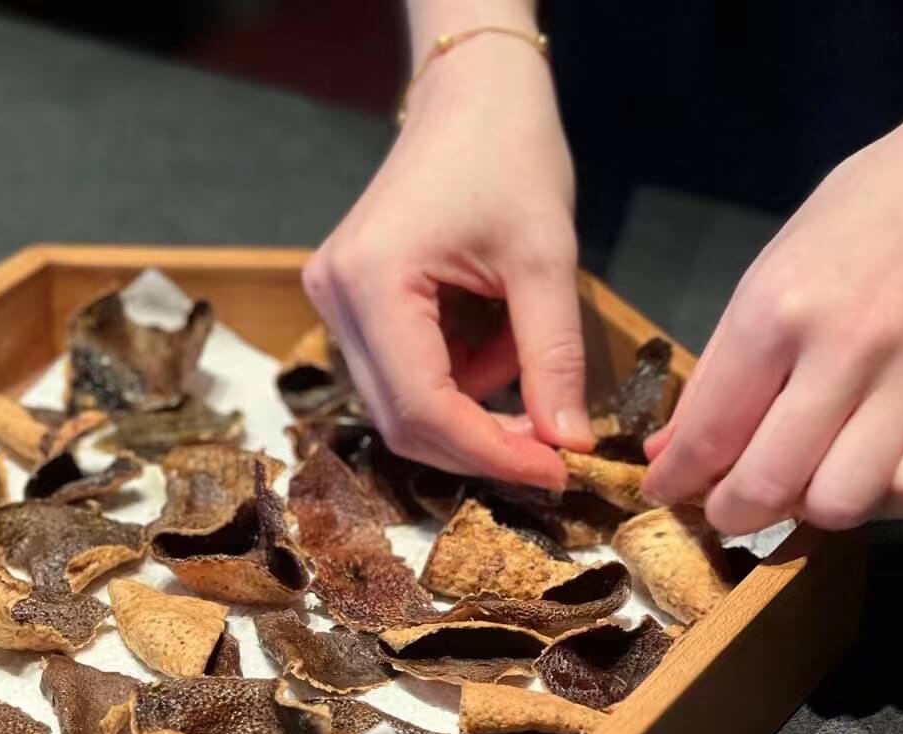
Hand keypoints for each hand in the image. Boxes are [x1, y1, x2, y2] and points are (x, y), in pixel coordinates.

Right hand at [303, 30, 583, 489]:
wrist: (472, 94)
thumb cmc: (510, 155)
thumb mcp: (545, 259)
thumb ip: (553, 358)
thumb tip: (567, 446)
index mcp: (371, 282)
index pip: (423, 407)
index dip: (490, 452)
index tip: (555, 470)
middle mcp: (335, 299)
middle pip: (402, 420)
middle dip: (479, 442)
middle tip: (550, 446)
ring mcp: (335, 302)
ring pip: (403, 403)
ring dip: (473, 405)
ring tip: (524, 349)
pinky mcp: (351, 303)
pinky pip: (403, 373)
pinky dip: (458, 376)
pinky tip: (491, 330)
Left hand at [643, 11, 902, 533]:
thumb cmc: (854, 224)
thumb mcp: (762, 279)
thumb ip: (716, 375)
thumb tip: (670, 452)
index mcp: (779, 312)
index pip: (711, 433)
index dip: (677, 480)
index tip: (665, 493)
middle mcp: (848, 349)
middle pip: (771, 483)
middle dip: (731, 513)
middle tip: (726, 508)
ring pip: (844, 502)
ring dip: (808, 512)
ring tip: (800, 483)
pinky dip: (884, 500)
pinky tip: (866, 474)